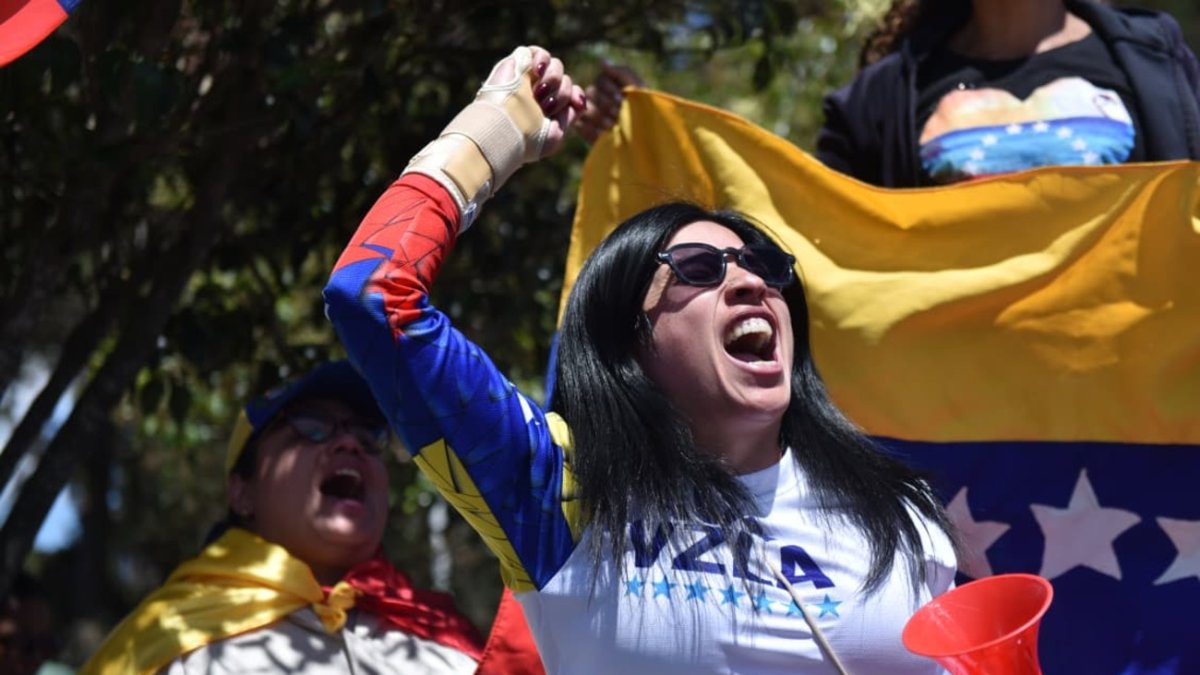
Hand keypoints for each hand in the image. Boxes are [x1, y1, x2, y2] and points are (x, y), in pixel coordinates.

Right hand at [402, 46, 586, 230]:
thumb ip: (570, 117)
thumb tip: (581, 100)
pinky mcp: (519, 64)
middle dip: (562, 94)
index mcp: (548, 109)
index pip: (571, 94)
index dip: (576, 97)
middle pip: (566, 81)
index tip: (575, 105)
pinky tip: (538, 72)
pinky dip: (543, 59)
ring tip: (540, 94)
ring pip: (557, 66)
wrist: (501, 129)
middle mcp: (540, 93)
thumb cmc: (525, 139)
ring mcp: (530, 78)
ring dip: (554, 79)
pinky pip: (539, 52)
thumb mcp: (555, 135)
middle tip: (546, 107)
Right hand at [577, 63, 643, 142]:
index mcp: (611, 85)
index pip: (601, 80)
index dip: (609, 89)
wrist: (647, 140)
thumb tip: (602, 61)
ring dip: (599, 116)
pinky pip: (580, 125)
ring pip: (585, 109)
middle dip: (606, 104)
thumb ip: (623, 73)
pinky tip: (605, 134)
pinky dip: (591, 129)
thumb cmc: (646, 113)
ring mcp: (590, 115)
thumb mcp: (639, 91)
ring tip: (613, 126)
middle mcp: (598, 97)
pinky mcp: (586, 131)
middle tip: (618, 114)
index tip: (621, 99)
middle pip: (591, 93)